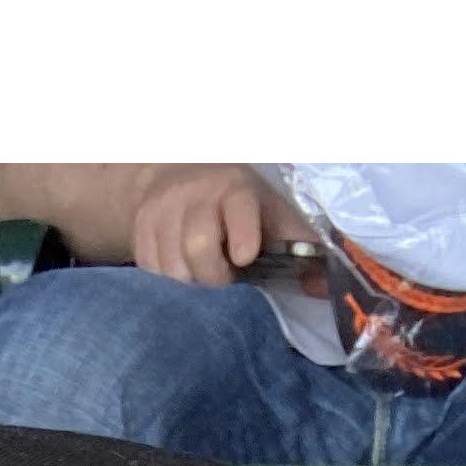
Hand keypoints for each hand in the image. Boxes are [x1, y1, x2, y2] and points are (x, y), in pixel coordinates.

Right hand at [129, 166, 296, 287]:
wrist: (179, 179)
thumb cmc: (239, 207)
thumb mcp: (271, 214)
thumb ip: (298, 247)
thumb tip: (325, 286)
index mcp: (235, 188)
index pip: (238, 209)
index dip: (241, 234)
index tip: (244, 257)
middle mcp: (194, 194)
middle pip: (198, 247)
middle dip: (214, 276)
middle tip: (224, 279)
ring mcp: (162, 211)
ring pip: (171, 267)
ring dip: (190, 284)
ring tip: (202, 277)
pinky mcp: (140, 230)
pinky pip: (150, 271)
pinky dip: (167, 283)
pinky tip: (181, 275)